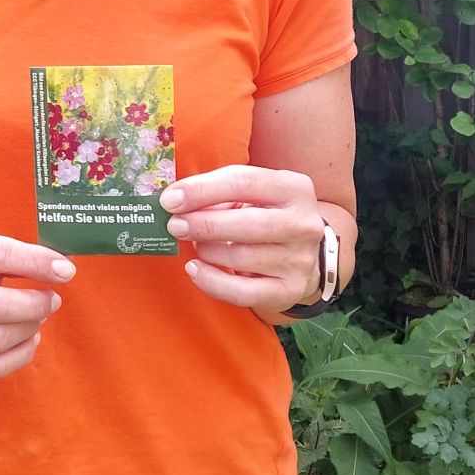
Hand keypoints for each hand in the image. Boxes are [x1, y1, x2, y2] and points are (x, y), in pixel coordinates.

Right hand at [0, 234, 74, 376]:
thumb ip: (4, 255)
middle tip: (52, 299)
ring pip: (0, 338)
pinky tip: (27, 338)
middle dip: (36, 304)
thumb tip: (57, 266)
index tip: (65, 270)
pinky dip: (21, 353)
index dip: (36, 262)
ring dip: (31, 327)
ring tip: (37, 316)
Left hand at [159, 166, 325, 311]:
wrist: (304, 256)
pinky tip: (195, 270)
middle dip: (203, 224)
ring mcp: (299, 260)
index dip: (202, 190)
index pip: (243, 182)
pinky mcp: (290, 290)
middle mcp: (302, 223)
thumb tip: (173, 201)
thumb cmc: (266, 216)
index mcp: (293, 188)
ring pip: (242, 257)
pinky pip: (242, 292)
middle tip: (174, 226)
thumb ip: (218, 194)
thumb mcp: (252, 195)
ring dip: (207, 251)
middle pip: (246, 223)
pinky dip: (212, 282)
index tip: (170, 200)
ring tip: (195, 245)